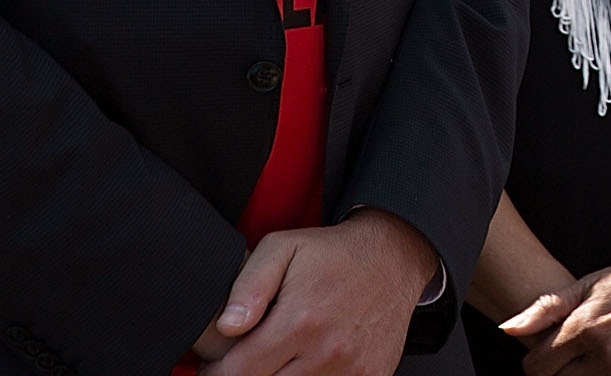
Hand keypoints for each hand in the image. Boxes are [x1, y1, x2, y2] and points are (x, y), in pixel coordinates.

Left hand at [195, 210, 440, 375]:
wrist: (393, 256)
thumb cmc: (335, 254)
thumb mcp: (283, 248)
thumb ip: (249, 285)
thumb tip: (228, 326)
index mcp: (300, 321)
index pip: (239, 372)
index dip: (218, 373)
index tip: (217, 365)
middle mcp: (327, 351)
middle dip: (250, 375)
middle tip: (251, 358)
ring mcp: (351, 369)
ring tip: (282, 357)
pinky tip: (309, 362)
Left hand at [500, 233, 610, 375]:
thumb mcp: (590, 283)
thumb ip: (547, 308)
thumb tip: (508, 328)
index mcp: (586, 328)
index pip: (536, 368)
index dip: (538, 360)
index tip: (550, 350)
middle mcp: (607, 355)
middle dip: (558, 372)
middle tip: (573, 354)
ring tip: (594, 359)